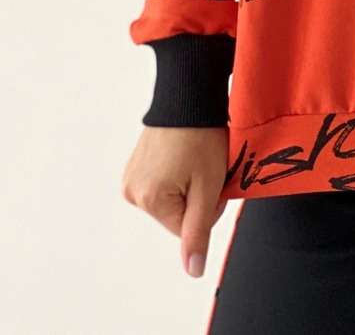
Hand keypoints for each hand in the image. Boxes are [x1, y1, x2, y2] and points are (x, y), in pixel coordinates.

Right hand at [121, 125, 230, 276]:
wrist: (188, 95)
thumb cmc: (201, 135)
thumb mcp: (208, 186)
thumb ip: (199, 231)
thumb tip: (192, 270)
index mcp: (149, 200)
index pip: (187, 228)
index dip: (207, 206)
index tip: (211, 178)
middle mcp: (133, 192)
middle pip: (177, 214)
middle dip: (196, 194)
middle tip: (204, 165)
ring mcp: (131, 177)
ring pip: (171, 199)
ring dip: (187, 183)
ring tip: (193, 155)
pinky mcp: (135, 165)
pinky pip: (162, 183)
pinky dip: (176, 173)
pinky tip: (182, 152)